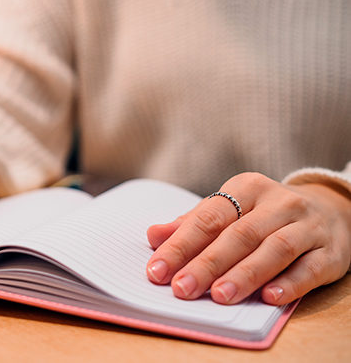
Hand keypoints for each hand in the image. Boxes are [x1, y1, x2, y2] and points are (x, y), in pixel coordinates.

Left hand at [146, 172, 350, 304]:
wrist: (331, 209)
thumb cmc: (265, 214)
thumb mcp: (230, 210)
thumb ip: (192, 224)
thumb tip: (153, 235)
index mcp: (246, 188)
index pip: (208, 218)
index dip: (180, 245)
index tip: (157, 269)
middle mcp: (278, 203)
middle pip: (238, 235)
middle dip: (207, 264)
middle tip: (181, 288)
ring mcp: (307, 226)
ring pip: (274, 250)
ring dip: (244, 275)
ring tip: (219, 296)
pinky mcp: (330, 252)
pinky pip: (310, 268)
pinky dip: (290, 283)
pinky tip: (269, 297)